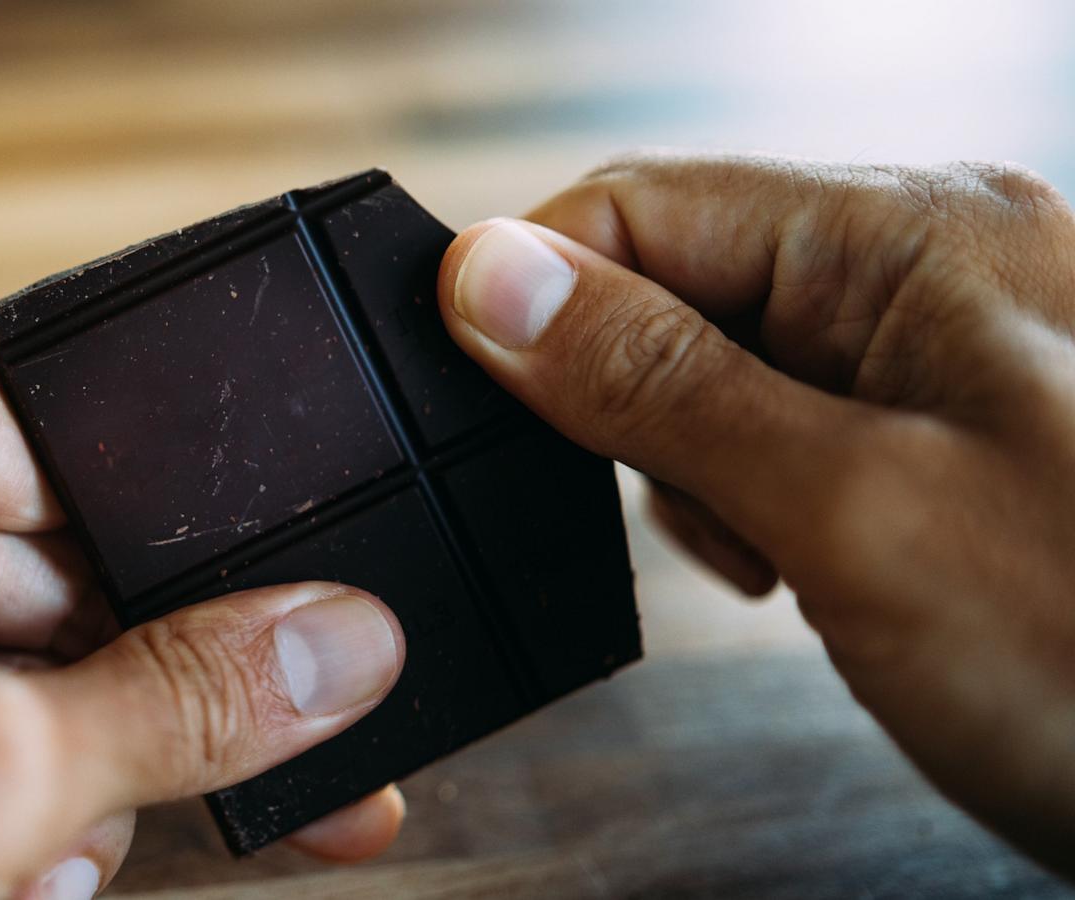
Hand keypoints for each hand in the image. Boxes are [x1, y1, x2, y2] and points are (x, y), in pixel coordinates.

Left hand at [0, 347, 406, 898]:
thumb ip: (191, 699)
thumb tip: (345, 641)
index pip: (86, 435)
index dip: (209, 530)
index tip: (319, 600)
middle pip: (71, 563)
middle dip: (158, 686)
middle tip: (295, 753)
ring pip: (30, 660)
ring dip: (83, 772)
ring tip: (47, 864)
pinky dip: (12, 802)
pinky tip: (11, 879)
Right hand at [438, 153, 1074, 875]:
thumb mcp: (847, 513)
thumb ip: (657, 385)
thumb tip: (492, 280)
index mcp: (912, 234)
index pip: (642, 201)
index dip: (538, 293)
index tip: (482, 396)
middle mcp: (925, 266)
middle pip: (674, 281)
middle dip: (635, 406)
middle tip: (711, 516)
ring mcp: (936, 350)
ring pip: (712, 365)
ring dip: (694, 468)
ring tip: (781, 556)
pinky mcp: (933, 431)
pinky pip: (776, 428)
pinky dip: (752, 500)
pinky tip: (803, 564)